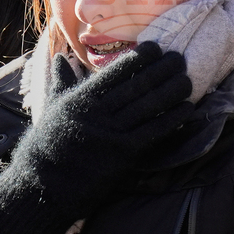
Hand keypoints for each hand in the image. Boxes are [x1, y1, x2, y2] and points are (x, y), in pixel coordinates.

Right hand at [0, 41, 193, 233]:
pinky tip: (186, 110)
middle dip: (162, 70)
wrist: (45, 185)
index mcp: (82, 98)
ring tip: (188, 80)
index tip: (156, 48)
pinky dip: (172, 119)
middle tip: (180, 58)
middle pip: (138, 86)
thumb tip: (60, 56)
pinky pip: (154, 132)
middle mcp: (99, 113)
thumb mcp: (52, 107)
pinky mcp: (124, 154)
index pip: (117, 72)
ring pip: (149, 107)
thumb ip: (61, 80)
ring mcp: (112, 133)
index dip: (139, 58)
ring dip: (172, 91)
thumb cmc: (49, 143)